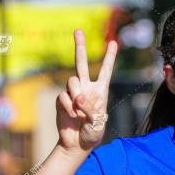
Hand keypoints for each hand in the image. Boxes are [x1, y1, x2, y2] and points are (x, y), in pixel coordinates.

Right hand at [56, 28, 117, 153]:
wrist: (76, 144)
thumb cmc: (92, 134)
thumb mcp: (97, 123)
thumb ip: (90, 109)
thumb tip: (78, 97)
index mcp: (100, 91)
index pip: (105, 71)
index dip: (109, 57)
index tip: (113, 42)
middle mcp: (86, 88)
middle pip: (81, 63)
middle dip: (80, 46)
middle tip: (78, 30)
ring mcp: (72, 93)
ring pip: (72, 81)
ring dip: (76, 95)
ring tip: (79, 110)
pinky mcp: (61, 100)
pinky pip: (63, 96)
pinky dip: (68, 107)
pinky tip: (71, 116)